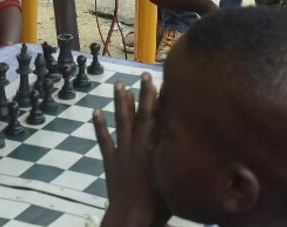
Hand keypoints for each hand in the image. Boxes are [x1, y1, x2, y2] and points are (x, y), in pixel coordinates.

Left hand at [95, 74, 168, 226]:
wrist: (131, 217)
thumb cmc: (158, 204)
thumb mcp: (174, 178)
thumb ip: (178, 158)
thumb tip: (190, 143)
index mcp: (156, 148)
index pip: (160, 117)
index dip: (161, 99)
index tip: (163, 81)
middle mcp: (139, 145)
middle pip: (142, 114)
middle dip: (144, 93)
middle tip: (143, 74)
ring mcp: (123, 152)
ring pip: (122, 121)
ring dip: (120, 102)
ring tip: (118, 84)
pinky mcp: (111, 161)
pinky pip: (104, 140)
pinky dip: (99, 125)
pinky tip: (96, 111)